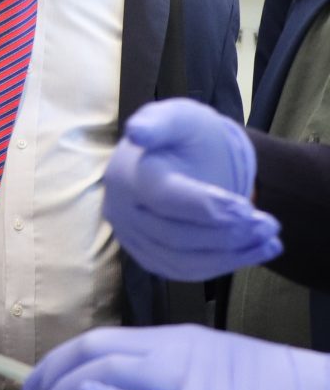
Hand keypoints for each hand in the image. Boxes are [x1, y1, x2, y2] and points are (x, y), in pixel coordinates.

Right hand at [104, 99, 281, 279]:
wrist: (181, 158)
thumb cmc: (184, 135)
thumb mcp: (179, 117)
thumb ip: (161, 121)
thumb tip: (138, 132)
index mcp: (127, 173)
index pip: (163, 199)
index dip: (205, 207)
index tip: (247, 208)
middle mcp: (120, 210)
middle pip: (174, 236)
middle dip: (226, 234)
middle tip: (269, 225)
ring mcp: (130, 237)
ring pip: (180, 262)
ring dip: (230, 256)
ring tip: (269, 240)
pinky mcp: (147, 256)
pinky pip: (184, 271)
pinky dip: (222, 265)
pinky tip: (255, 252)